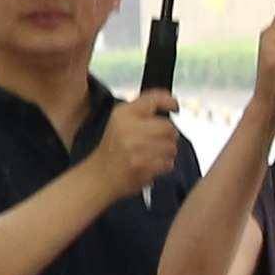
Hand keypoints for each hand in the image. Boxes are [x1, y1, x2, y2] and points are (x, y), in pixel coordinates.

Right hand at [88, 87, 189, 205]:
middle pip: (168, 126)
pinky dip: (163, 165)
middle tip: (159, 140)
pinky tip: (151, 165)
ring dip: (167, 152)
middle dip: (169, 135)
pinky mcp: (142, 165)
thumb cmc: (113, 149)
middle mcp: (129, 128)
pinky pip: (168, 163)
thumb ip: (142, 109)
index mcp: (123, 114)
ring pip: (171, 146)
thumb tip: (169, 102)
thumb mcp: (120, 121)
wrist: (100, 176)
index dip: (170, 101)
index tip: (175, 107)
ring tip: (153, 154)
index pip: (154, 99)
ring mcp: (136, 147)